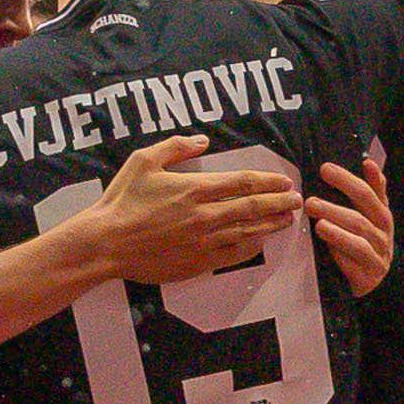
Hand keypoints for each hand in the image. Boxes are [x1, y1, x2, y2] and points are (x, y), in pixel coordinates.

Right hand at [79, 134, 302, 282]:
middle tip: (297, 199)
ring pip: (248, 231)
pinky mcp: (198, 262)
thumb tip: (201, 140)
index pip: (243, 183)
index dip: (268, 181)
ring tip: (289, 219)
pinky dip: (252, 246)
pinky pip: (233, 254)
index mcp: (195, 188)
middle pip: (253, 207)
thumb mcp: (143, 161)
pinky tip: (262, 241)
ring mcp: (204, 241)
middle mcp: (205, 215)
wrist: (105, 243)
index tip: (284, 181)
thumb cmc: (122, 200)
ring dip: (272, 224)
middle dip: (279, 202)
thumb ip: (175, 147)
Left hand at [308, 154, 395, 296]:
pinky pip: (357, 256)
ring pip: (359, 231)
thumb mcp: (370, 220)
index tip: (326, 169)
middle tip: (312, 195)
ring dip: (336, 222)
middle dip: (339, 195)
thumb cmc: (367, 246)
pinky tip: (325, 238)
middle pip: (364, 206)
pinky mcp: (370, 272)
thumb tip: (369, 163)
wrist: (378, 285)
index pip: (369, 190)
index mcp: (381, 214)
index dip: (349, 179)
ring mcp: (379, 252)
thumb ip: (370, 193)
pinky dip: (340, 245)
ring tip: (316, 216)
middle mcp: (383, 230)